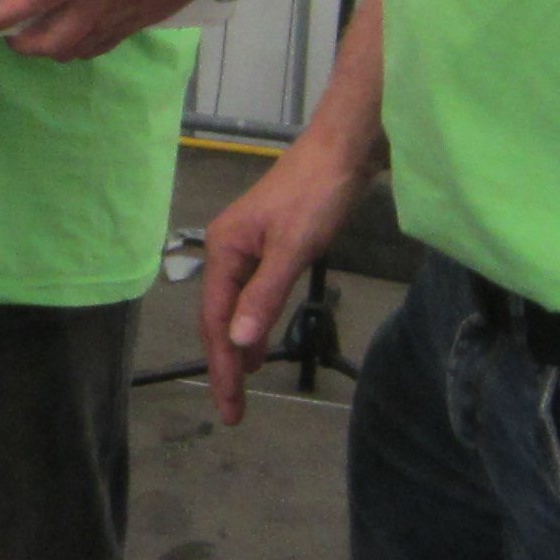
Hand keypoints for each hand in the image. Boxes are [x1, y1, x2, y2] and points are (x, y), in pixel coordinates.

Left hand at [0, 0, 224, 59]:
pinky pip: (102, 46)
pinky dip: (80, 49)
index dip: (8, 13)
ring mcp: (122, 17)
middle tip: (4, 36)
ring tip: (33, 41)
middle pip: (54, 40)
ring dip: (50, 50)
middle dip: (24, 44)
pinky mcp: (139, 22)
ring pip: (77, 49)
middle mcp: (104, 2)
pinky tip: (75, 40)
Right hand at [198, 142, 360, 425]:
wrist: (342, 149)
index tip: (230, 406)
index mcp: (224, 249)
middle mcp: (227, 248)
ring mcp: (247, 246)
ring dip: (238, 345)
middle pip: (219, 316)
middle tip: (233, 410)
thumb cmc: (317, 194)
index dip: (222, 365)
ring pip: (235, 306)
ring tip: (243, 385)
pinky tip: (259, 340)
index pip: (216, 320)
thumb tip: (237, 344)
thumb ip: (264, 297)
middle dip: (225, 363)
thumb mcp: (293, 249)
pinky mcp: (269, 244)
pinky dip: (253, 322)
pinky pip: (251, 293)